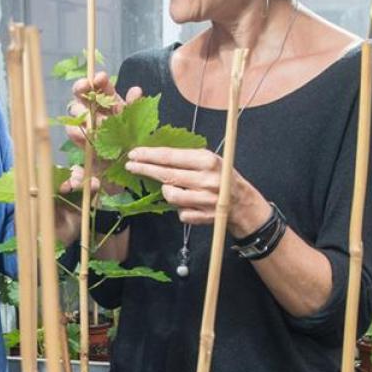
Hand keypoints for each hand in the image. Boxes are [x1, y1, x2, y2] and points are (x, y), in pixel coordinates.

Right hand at [65, 72, 142, 147]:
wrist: (123, 159)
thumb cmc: (129, 136)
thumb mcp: (135, 120)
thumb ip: (134, 106)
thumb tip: (136, 91)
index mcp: (107, 98)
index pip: (99, 83)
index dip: (98, 79)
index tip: (100, 78)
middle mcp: (92, 106)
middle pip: (80, 92)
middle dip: (81, 87)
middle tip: (85, 88)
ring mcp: (83, 121)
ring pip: (75, 110)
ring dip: (81, 112)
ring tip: (91, 120)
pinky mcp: (78, 137)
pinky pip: (73, 130)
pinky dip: (78, 131)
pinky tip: (86, 135)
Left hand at [125, 145, 271, 234]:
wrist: (242, 202)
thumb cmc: (220, 176)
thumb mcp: (209, 159)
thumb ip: (186, 157)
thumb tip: (154, 154)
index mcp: (207, 161)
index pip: (171, 157)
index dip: (149, 155)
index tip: (134, 153)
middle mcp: (206, 180)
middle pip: (166, 175)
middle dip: (145, 169)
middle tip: (130, 166)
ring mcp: (205, 200)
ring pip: (170, 196)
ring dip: (167, 191)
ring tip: (172, 188)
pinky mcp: (204, 217)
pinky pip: (180, 213)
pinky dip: (180, 208)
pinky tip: (189, 203)